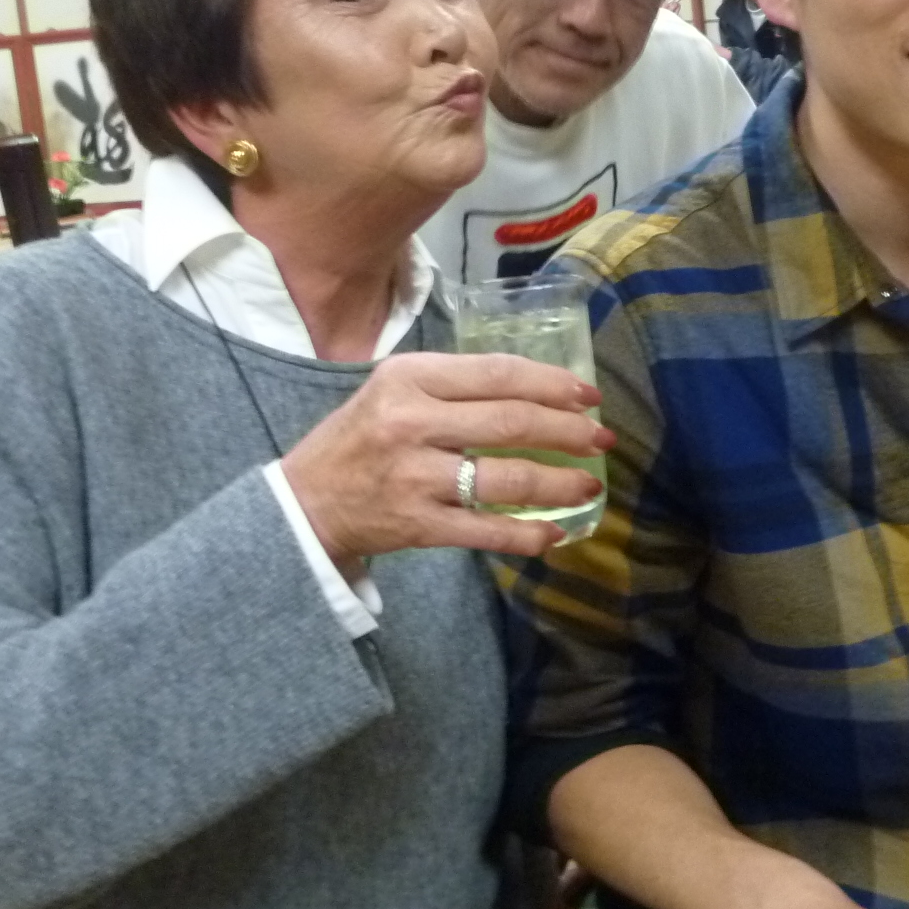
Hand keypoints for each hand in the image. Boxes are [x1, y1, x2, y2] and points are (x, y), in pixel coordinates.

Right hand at [280, 352, 609, 565]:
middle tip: (602, 439)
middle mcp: (413, 422)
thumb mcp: (395, 388)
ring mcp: (416, 476)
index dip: (552, 383)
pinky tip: (554, 534)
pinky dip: (526, 535)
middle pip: (511, 422)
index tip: (588, 395)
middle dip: (568, 430)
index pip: (498, 374)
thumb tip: (539, 389)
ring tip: (588, 485)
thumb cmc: (361, 437)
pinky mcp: (418, 524)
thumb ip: (456, 384)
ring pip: (506, 477)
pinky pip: (486, 530)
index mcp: (410, 377)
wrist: (305, 502)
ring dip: (558, 483)